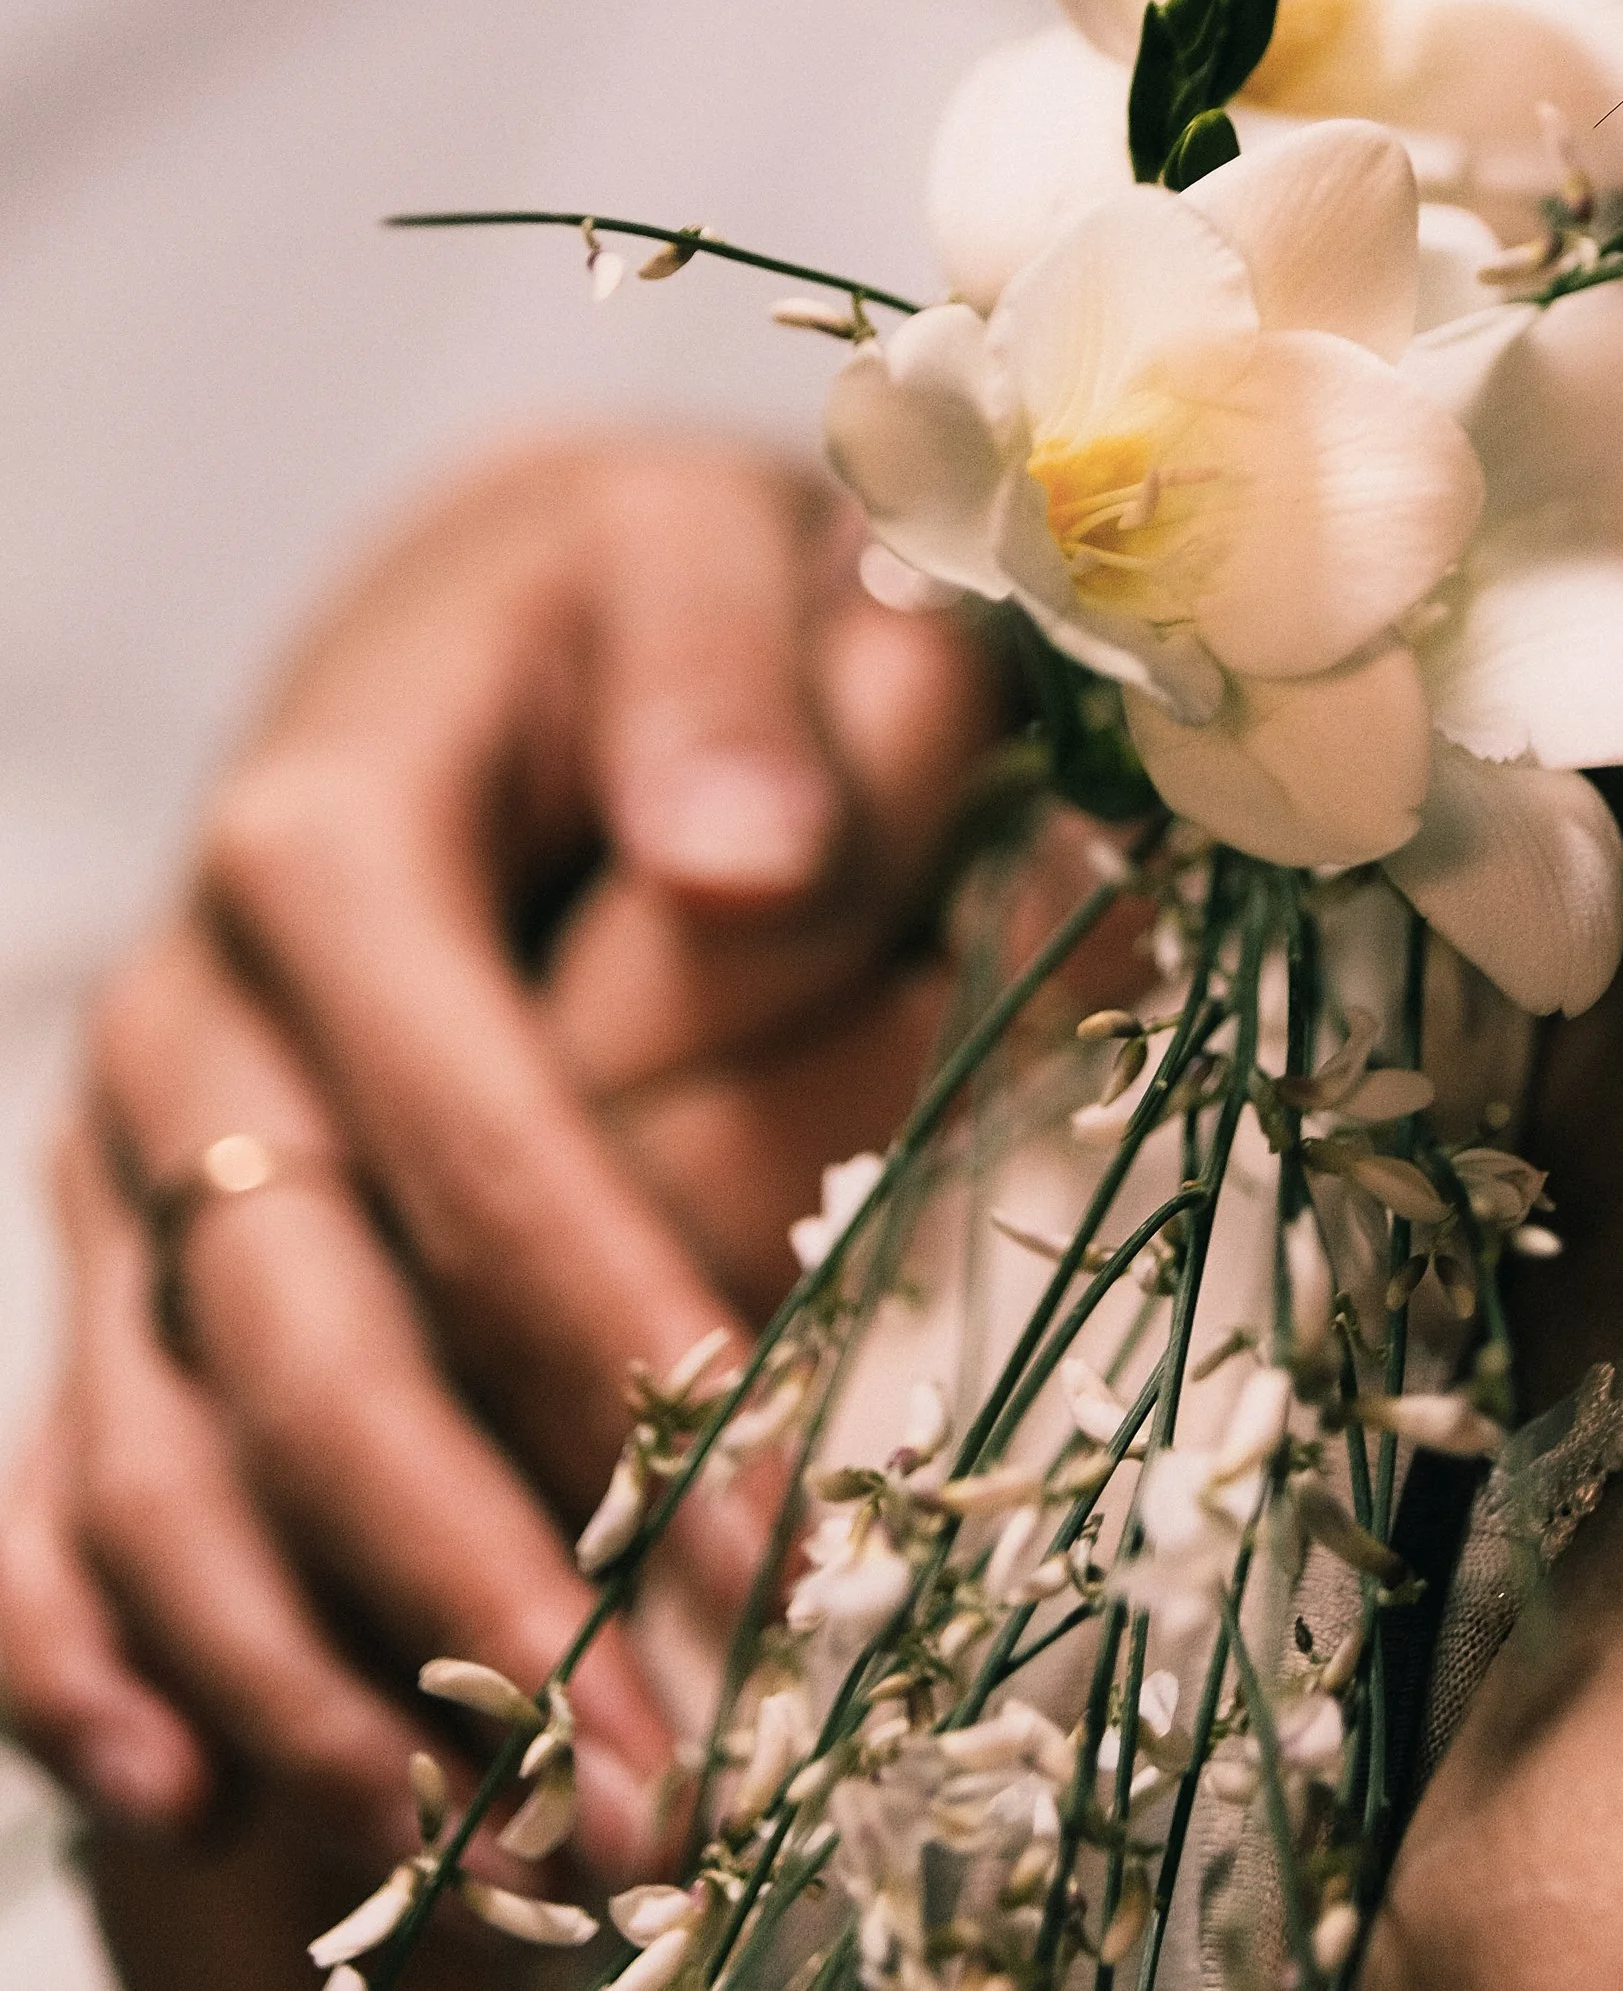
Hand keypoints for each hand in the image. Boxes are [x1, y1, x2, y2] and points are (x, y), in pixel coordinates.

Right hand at [0, 434, 1004, 1878]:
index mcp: (328, 835)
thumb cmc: (639, 603)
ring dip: (314, 1661)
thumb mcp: (708, 557)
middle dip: (470, 1565)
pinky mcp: (122, 1240)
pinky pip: (59, 1460)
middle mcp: (195, 1009)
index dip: (605, 1331)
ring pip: (167, 1435)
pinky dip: (95, 1638)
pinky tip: (197, 1791)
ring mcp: (133, 1143)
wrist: (484, 611)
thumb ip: (740, 677)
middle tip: (647, 1788)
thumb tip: (747, 868)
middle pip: (298, 1324)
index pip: (464, 1124)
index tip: (759, 1526)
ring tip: (476, 1861)